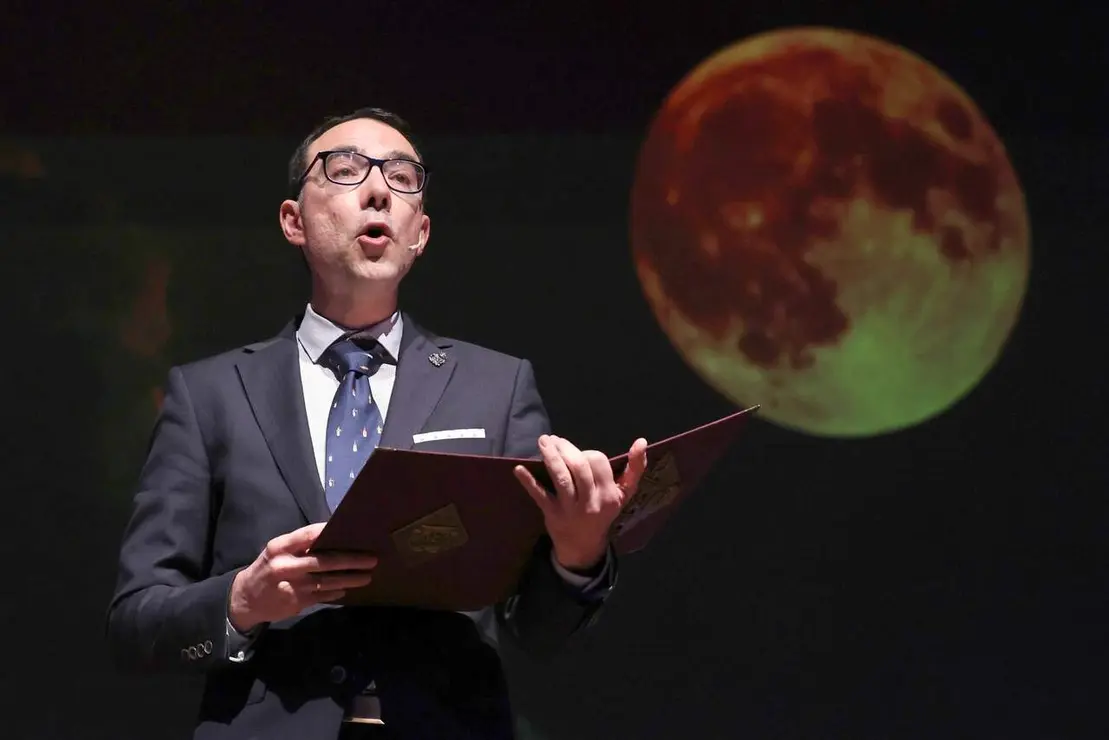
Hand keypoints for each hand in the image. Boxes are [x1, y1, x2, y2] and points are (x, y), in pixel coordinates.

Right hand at [228, 523, 377, 632]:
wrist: (245, 599)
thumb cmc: (268, 568)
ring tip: (367, 576)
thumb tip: (333, 537)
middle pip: (324, 561)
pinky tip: (347, 589)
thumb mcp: (277, 552)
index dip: (329, 532)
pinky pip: (322, 596)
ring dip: (350, 579)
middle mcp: (285, 566)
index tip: (352, 531)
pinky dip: (336, 592)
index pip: (307, 535)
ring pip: (328, 581)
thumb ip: (300, 546)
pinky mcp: (296, 603)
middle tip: (371, 559)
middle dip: (351, 560)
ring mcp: (292, 586)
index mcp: (279, 548)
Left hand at [514, 435, 647, 570]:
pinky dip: (528, 482)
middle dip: (566, 448)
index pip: (598, 462)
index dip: (586, 453)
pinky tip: (519, 469)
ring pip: (561, 477)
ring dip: (550, 456)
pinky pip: (540, 495)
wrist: (584, 545)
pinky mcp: (552, 515)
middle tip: (555, 439)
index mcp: (610, 494)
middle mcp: (592, 501)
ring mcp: (571, 509)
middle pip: (579, 467)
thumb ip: (636, 468)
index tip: (578, 453)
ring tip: (543, 441)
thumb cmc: (604, 512)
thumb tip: (642, 441)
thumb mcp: (625, 494)